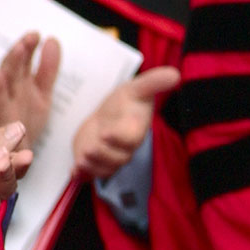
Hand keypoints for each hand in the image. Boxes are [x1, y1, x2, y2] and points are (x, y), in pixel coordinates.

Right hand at [0, 32, 61, 146]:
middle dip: (20, 53)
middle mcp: (9, 94)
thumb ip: (47, 68)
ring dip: (11, 65)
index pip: (21, 62)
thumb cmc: (24, 125)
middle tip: (30, 37)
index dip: (28, 48)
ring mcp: (3, 108)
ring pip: (5, 83)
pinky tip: (0, 75)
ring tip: (20, 48)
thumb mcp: (42, 93)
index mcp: (19, 86)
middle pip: (13, 69)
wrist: (15, 160)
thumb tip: (52, 39)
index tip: (36, 33)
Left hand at [72, 66, 179, 180]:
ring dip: (91, 166)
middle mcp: (125, 148)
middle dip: (102, 155)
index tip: (105, 133)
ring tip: (81, 160)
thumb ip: (154, 82)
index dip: (119, 138)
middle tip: (89, 149)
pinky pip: (91, 175)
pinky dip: (82, 175)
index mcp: (135, 129)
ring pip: (104, 169)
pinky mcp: (96, 163)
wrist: (110, 115)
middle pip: (117, 158)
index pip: (131, 138)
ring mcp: (110, 157)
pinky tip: (75, 171)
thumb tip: (175, 74)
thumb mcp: (137, 87)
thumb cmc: (126, 101)